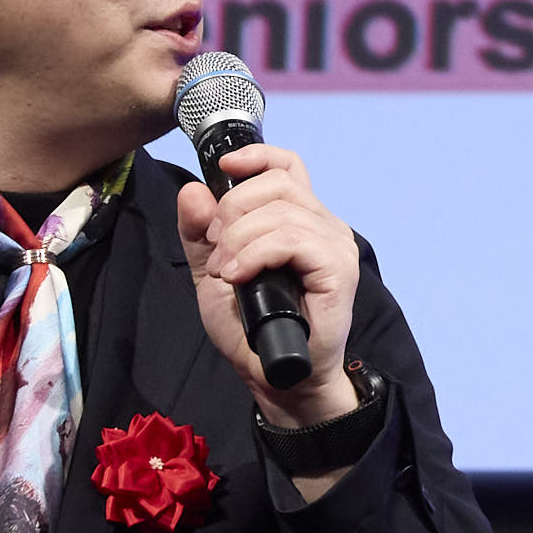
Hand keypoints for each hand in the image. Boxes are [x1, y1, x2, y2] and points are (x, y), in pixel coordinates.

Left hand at [175, 141, 363, 426]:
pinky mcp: (339, 270)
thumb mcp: (212, 273)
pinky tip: (239, 276)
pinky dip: (256, 254)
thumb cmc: (251, 328)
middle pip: (276, 184)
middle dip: (232, 211)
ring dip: (239, 240)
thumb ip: (199, 234)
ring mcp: (335, 246)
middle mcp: (323, 225)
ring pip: (281, 213)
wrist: (274, 376)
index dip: (257, 156)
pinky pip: (293, 241)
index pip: (287, 166)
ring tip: (224, 273)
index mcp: (299, 219)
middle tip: (215, 252)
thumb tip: (193, 191)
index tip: (224, 168)